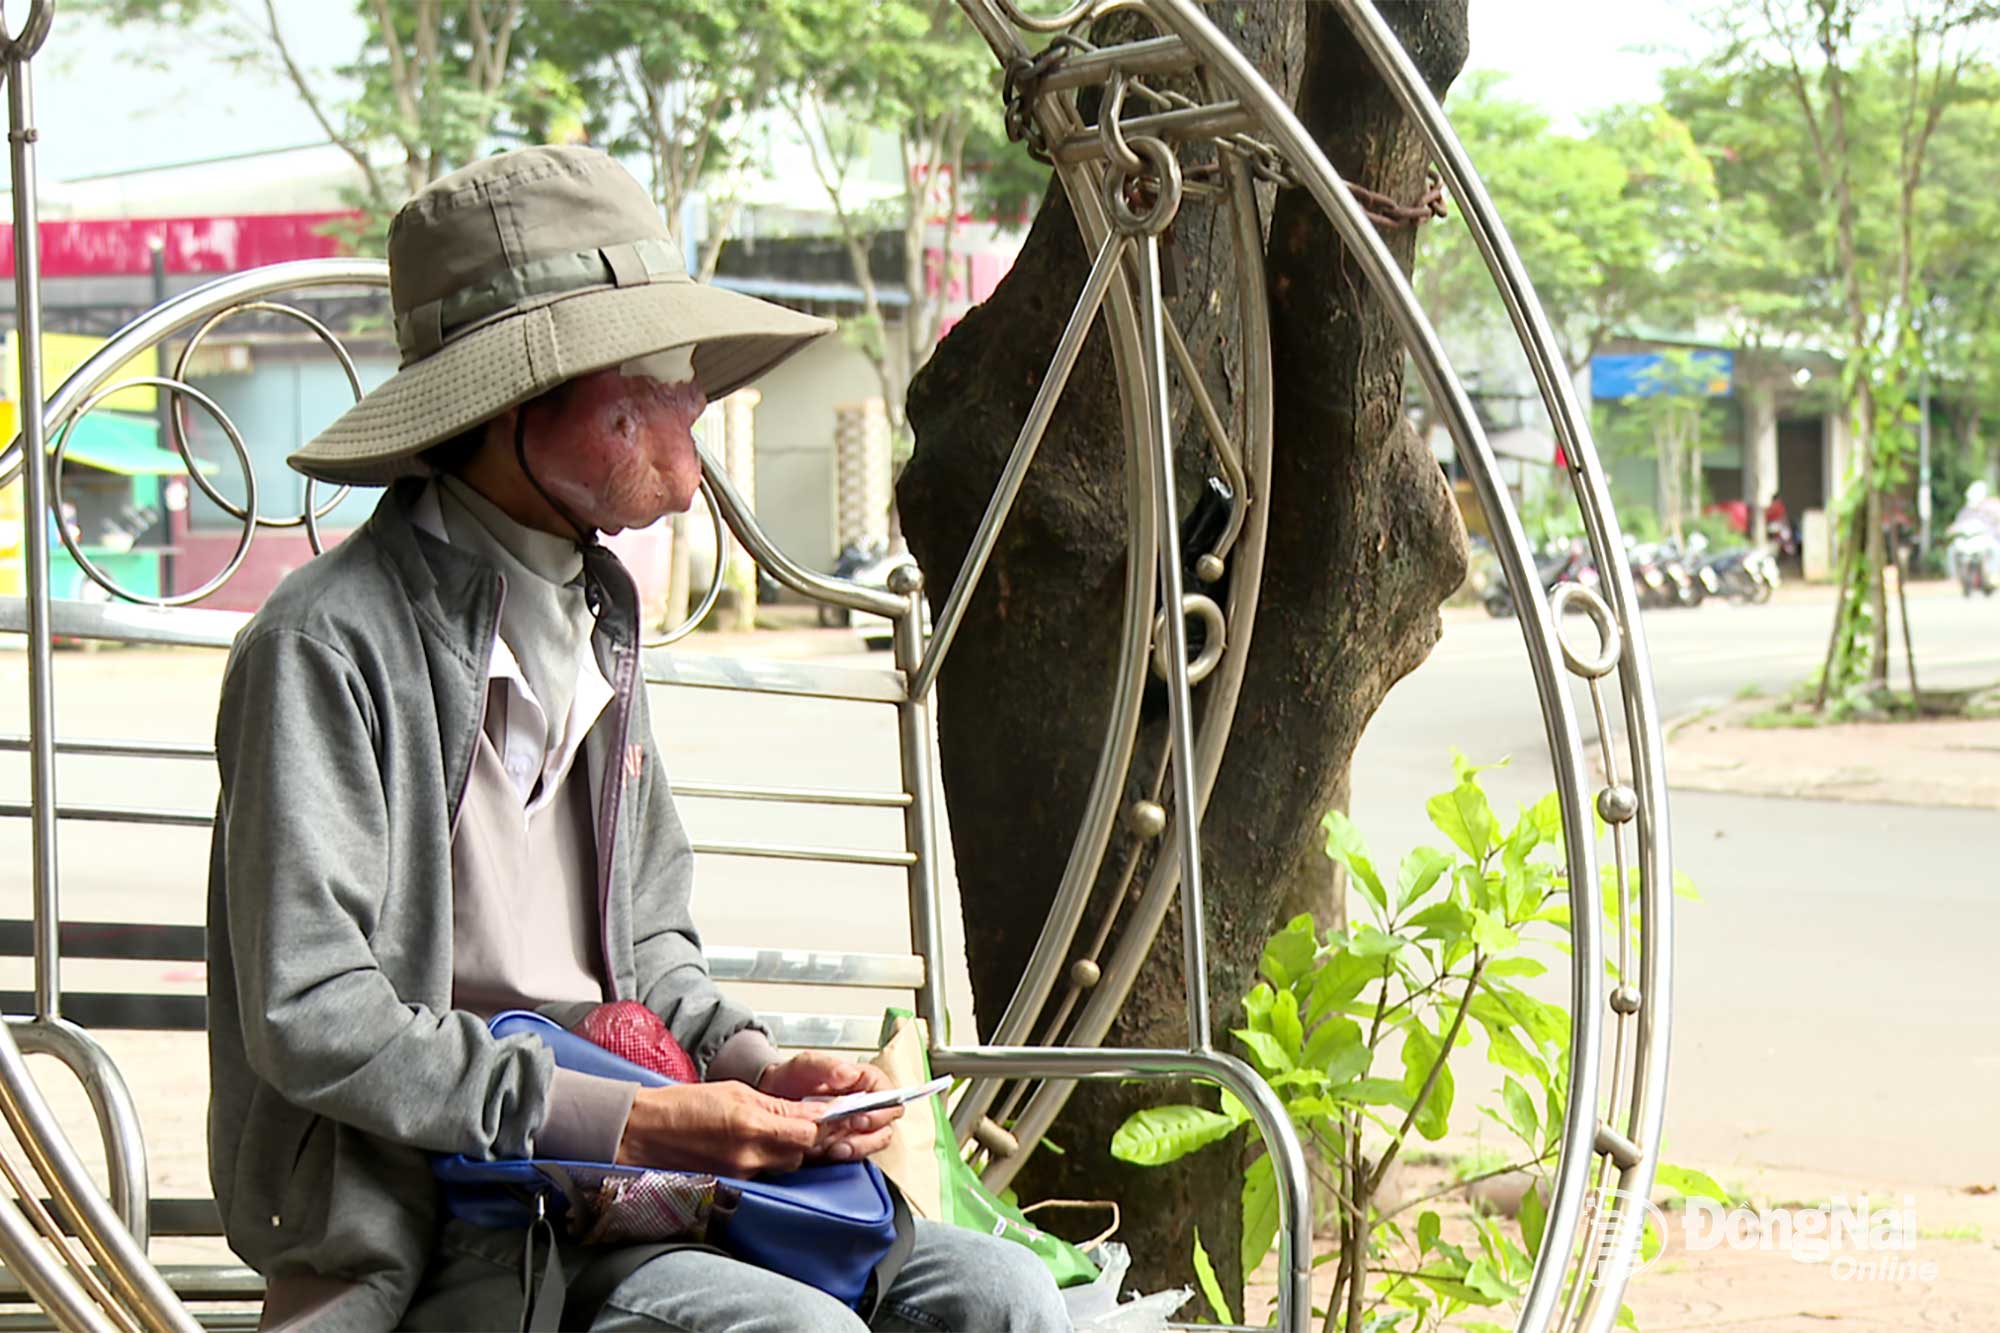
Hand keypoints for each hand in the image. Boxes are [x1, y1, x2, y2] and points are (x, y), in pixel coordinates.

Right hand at [615, 1081, 821, 1175]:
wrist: (643, 1132)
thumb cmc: (682, 1106)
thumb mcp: (735, 1091)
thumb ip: (776, 1105)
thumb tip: (809, 1110)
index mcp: (752, 1124)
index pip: (808, 1131)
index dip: (819, 1122)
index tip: (822, 1113)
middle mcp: (749, 1155)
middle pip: (800, 1152)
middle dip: (802, 1136)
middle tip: (792, 1121)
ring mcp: (740, 1174)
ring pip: (784, 1165)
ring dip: (784, 1150)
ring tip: (763, 1133)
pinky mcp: (731, 1186)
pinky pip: (763, 1175)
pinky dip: (763, 1161)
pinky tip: (747, 1148)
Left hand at [757, 1052, 902, 1163]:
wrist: (770, 1101)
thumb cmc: (790, 1079)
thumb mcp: (805, 1065)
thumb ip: (827, 1066)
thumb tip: (849, 1074)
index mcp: (862, 1081)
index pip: (888, 1092)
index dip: (882, 1105)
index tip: (862, 1113)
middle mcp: (865, 1104)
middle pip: (887, 1121)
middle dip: (872, 1130)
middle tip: (849, 1131)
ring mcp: (856, 1126)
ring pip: (876, 1141)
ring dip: (860, 1147)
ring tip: (836, 1147)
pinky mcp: (845, 1144)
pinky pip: (856, 1155)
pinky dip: (844, 1157)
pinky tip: (827, 1153)